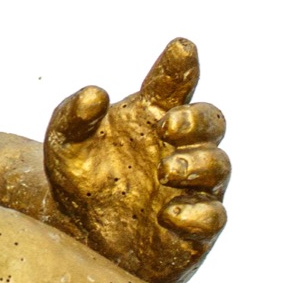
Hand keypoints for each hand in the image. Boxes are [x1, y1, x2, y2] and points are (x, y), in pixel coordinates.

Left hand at [43, 38, 228, 282]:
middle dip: (198, 119)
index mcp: (151, 115)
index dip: (181, 64)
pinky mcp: (194, 228)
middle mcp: (178, 146)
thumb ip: (73, 115)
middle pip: (211, 120)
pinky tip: (168, 213)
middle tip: (168, 125)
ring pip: (219, 166)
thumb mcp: (63, 143)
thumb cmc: (78, 177)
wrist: (76, 234)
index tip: (182, 48)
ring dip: (198, 165)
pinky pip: (213, 217)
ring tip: (166, 171)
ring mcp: (192, 186)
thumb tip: (95, 93)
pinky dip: (197, 213)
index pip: (173, 83)